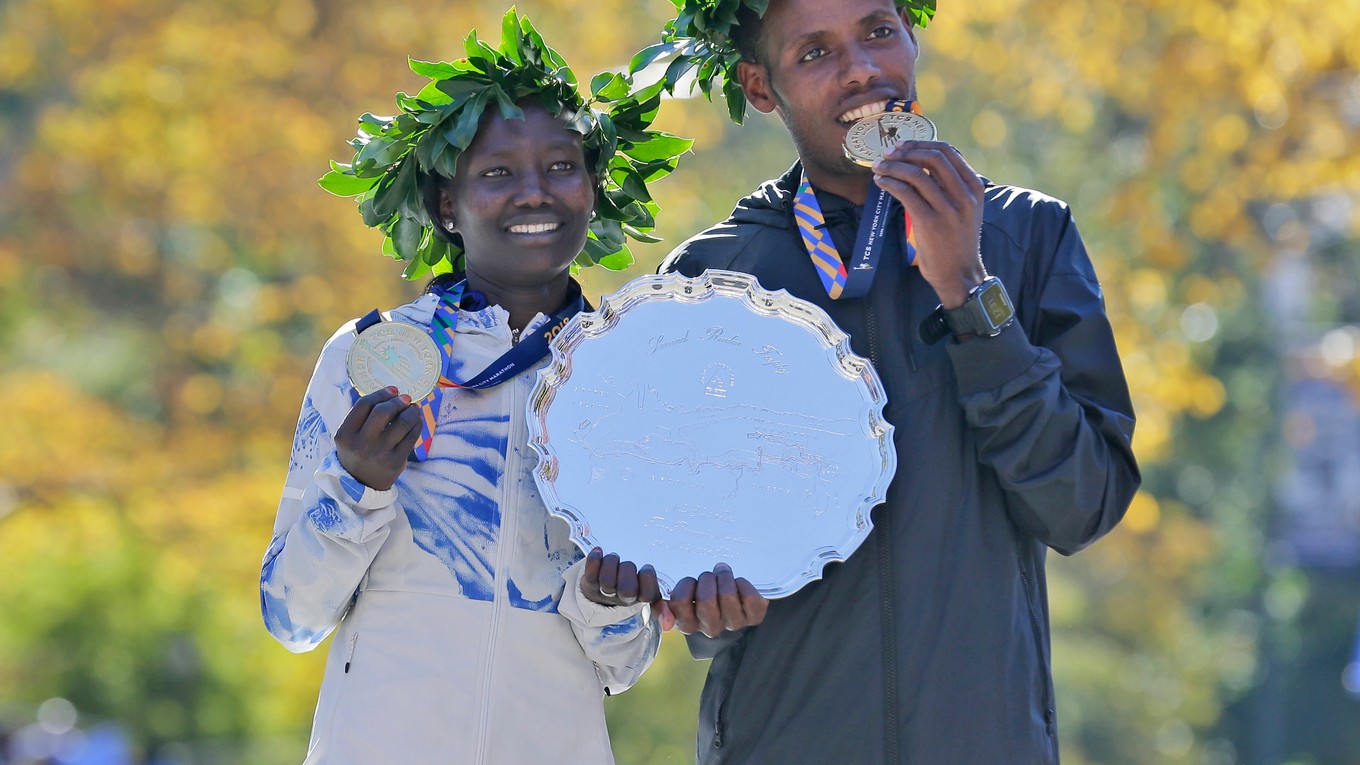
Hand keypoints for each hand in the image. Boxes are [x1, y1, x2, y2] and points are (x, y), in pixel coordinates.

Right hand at [335, 387, 422, 490]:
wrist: (361, 485)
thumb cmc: (357, 453)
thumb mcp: (349, 436)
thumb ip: (363, 417)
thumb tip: (392, 393)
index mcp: (345, 434)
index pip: (364, 405)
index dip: (381, 393)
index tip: (393, 390)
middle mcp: (361, 444)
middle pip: (383, 411)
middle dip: (397, 401)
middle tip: (406, 398)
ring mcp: (380, 454)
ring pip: (402, 422)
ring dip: (411, 411)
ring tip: (413, 408)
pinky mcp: (396, 462)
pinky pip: (412, 436)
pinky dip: (417, 424)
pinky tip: (417, 420)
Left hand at [580, 547, 662, 609]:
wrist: (600, 596)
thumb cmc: (629, 587)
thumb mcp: (645, 593)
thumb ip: (658, 597)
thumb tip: (668, 622)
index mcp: (639, 597)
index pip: (648, 593)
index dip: (648, 579)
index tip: (645, 569)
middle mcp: (622, 598)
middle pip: (627, 589)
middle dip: (628, 571)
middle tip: (625, 566)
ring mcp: (605, 592)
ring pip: (608, 579)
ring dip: (611, 563)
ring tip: (613, 558)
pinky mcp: (590, 585)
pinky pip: (590, 573)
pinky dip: (595, 559)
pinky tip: (599, 551)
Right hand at [667, 563, 767, 637]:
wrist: (734, 592)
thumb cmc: (703, 591)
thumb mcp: (682, 595)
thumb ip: (664, 604)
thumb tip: (666, 623)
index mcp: (688, 623)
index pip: (680, 604)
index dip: (685, 586)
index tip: (691, 581)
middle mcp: (711, 628)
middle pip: (705, 600)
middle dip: (707, 579)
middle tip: (710, 575)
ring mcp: (733, 623)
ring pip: (726, 595)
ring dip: (724, 577)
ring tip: (723, 574)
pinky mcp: (754, 617)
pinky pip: (749, 597)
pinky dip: (744, 583)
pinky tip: (739, 582)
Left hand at [872, 141, 987, 307]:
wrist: (960, 273)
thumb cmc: (957, 241)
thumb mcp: (965, 209)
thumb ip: (951, 187)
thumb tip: (922, 163)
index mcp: (974, 187)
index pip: (948, 152)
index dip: (921, 144)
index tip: (903, 146)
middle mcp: (964, 195)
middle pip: (933, 157)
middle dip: (906, 151)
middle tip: (888, 154)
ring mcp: (948, 209)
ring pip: (916, 174)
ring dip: (893, 166)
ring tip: (879, 168)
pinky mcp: (930, 222)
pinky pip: (906, 193)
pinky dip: (890, 183)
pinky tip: (881, 183)